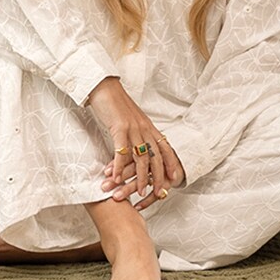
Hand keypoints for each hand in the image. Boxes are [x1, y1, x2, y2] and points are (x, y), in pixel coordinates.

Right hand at [85, 77, 184, 210]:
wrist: (104, 87)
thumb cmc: (116, 105)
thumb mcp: (132, 120)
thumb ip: (138, 133)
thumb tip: (139, 147)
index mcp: (148, 126)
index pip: (164, 147)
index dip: (171, 162)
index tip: (175, 177)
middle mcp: (144, 128)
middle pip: (156, 156)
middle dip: (158, 176)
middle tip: (159, 192)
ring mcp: (133, 128)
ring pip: (141, 157)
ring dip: (140, 176)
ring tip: (140, 192)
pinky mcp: (119, 127)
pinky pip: (122, 150)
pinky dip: (119, 166)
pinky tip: (116, 177)